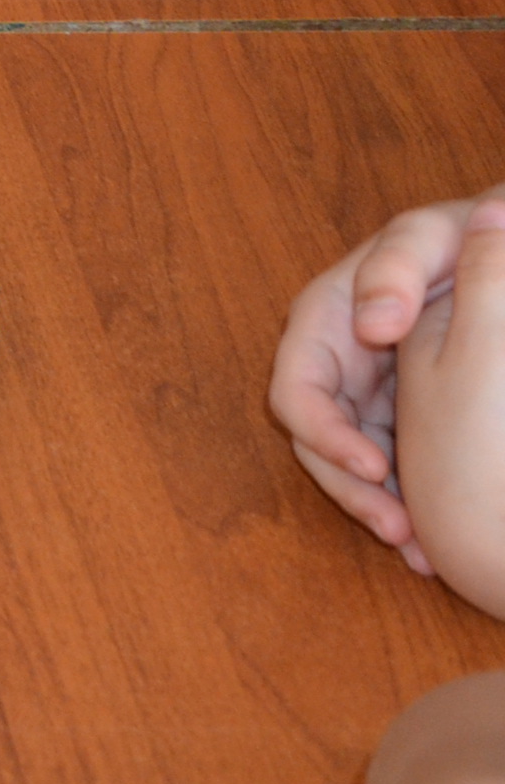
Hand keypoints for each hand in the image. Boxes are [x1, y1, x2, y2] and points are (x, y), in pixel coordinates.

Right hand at [271, 188, 504, 578]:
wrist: (499, 242)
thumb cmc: (464, 233)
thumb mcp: (424, 239)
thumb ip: (397, 267)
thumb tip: (371, 319)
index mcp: (326, 315)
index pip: (298, 386)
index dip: (324, 432)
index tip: (375, 465)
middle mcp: (338, 354)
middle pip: (316, 435)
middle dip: (351, 487)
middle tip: (398, 527)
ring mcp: (369, 382)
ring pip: (348, 455)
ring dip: (375, 504)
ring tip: (420, 549)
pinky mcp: (402, 404)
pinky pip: (386, 458)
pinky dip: (402, 497)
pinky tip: (430, 536)